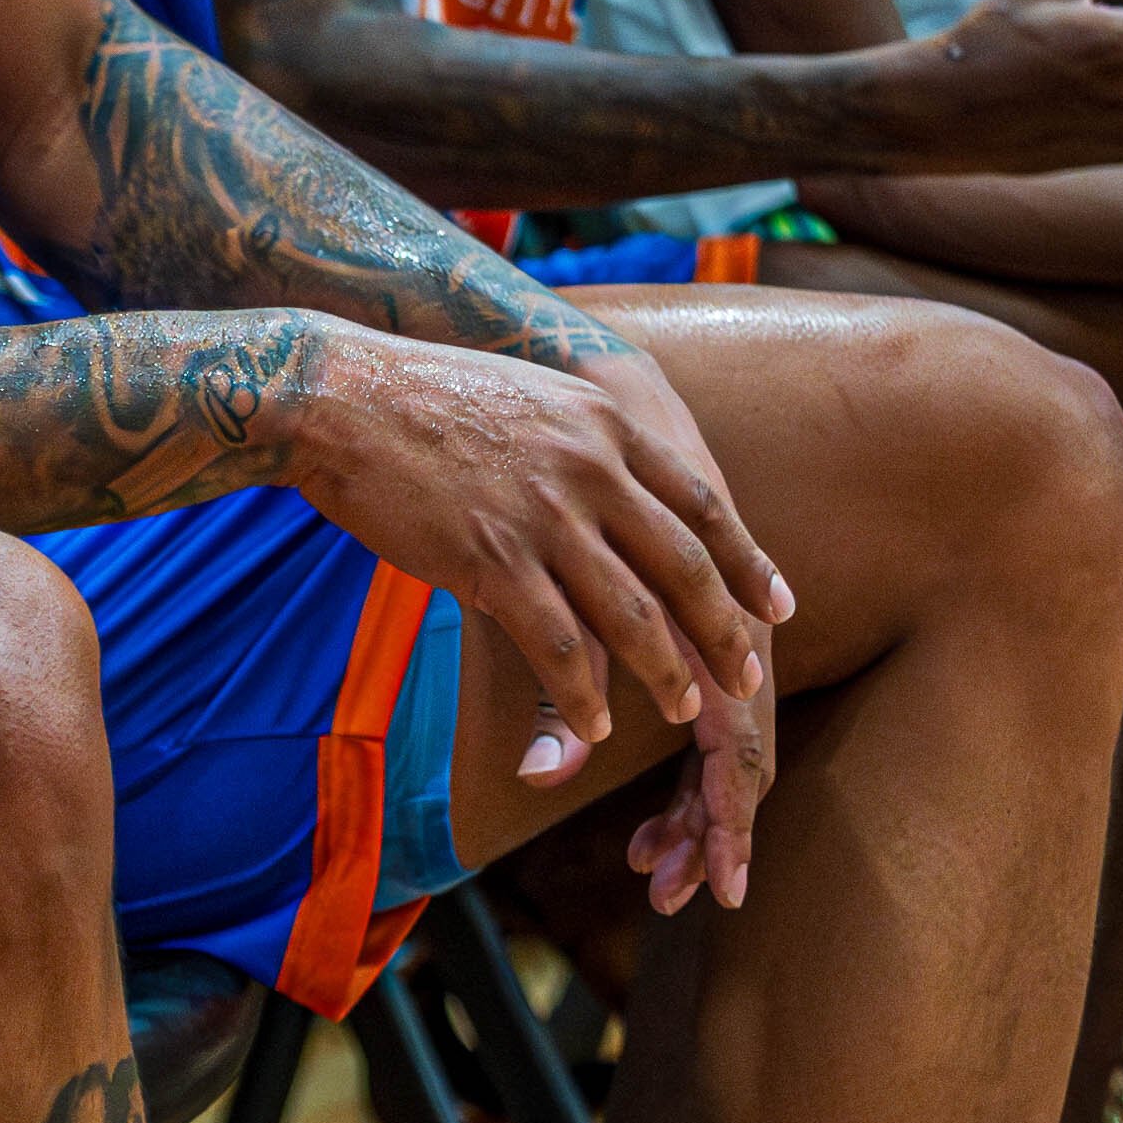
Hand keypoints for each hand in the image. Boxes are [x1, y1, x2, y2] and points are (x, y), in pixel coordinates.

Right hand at [277, 331, 789, 907]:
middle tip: (745, 679)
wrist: (344, 396)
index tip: (777, 607)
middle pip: (684, 567)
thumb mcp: (536, 400)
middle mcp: (590, 468)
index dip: (747, 563)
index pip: (702, 505)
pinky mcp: (491, 560)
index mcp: (606, 426)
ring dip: (667, 674)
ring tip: (684, 712)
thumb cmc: (430, 398)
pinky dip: (586, 696)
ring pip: (633, 616)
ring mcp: (543, 516)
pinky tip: (596, 726)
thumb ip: (585, 444)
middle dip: (724, 632)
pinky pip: (560, 647)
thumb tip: (616, 485)